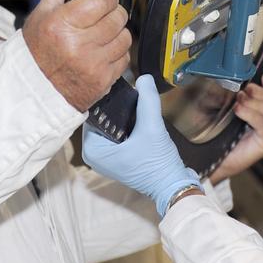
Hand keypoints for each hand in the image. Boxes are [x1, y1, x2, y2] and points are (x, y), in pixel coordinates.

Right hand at [23, 0, 131, 110]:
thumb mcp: (41, 12)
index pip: (103, 0)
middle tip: (100, 19)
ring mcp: (93, 65)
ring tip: (100, 37)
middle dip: (113, 14)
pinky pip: (125, 59)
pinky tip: (101, 55)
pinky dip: (117, 55)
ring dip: (117, 34)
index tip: (101, 0)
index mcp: (62, 24)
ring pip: (125, 38)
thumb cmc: (36, 49)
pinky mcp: (103, 81)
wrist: (33, 91)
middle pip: (118, 17)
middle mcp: (79, 45)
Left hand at [82, 74, 201, 215]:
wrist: (172, 185)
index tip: (117, 85)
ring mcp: (104, 158)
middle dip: (113, 105)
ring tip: (133, 100)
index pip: (91, 114)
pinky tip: (136, 115)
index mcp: (92, 150)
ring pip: (108, 124)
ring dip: (120, 113)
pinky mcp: (115, 158)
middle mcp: (93, 155)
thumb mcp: (152, 127)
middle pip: (100, 119)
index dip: (103, 98)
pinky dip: (124, 123)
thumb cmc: (158, 162)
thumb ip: (147, 100)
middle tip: (128, 90)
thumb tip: (143, 77)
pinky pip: (115, 133)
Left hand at [208, 73, 262, 183]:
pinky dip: (252, 115)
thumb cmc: (217, 135)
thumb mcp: (224, 108)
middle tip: (246, 90)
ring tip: (238, 102)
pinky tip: (239, 111)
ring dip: (255, 102)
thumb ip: (233, 95)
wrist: (213, 160)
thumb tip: (232, 79)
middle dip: (262, 92)